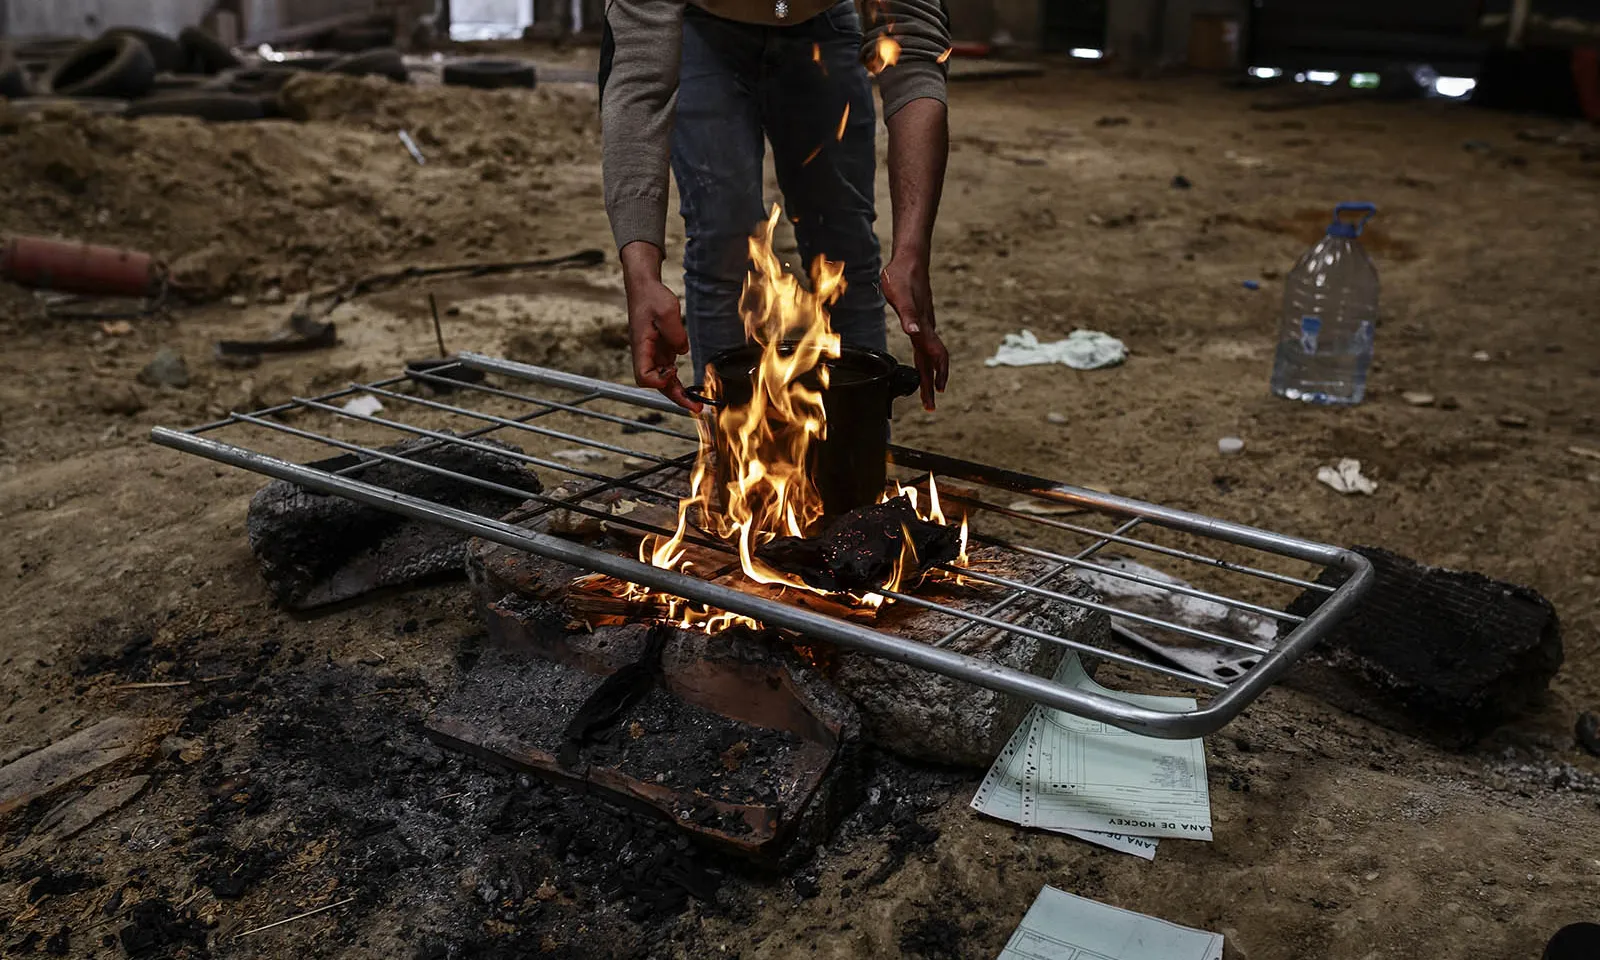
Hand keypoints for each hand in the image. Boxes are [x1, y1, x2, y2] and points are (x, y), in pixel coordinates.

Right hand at [621, 243, 699, 412]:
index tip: (673, 371)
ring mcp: (653, 355)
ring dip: (679, 393)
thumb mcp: (667, 311)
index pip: (643, 376)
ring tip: (697, 404)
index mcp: (641, 347)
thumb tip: (682, 351)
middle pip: (656, 384)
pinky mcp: (661, 352)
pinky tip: (693, 390)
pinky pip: (669, 372)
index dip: (658, 380)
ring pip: (663, 381)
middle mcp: (645, 355)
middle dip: (675, 397)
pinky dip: (679, 382)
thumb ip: (676, 334)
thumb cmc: (652, 298)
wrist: (645, 289)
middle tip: (696, 408)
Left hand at [881, 257, 948, 410]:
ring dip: (931, 374)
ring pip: (931, 354)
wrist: (910, 259)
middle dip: (931, 385)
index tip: (933, 398)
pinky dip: (927, 360)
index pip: (931, 359)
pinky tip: (923, 361)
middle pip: (932, 362)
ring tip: (929, 389)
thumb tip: (914, 332)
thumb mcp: (899, 295)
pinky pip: (927, 345)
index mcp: (922, 327)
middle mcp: (926, 328)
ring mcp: (925, 324)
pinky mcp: (922, 319)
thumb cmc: (900, 276)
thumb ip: (908, 314)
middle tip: (930, 406)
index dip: (933, 379)